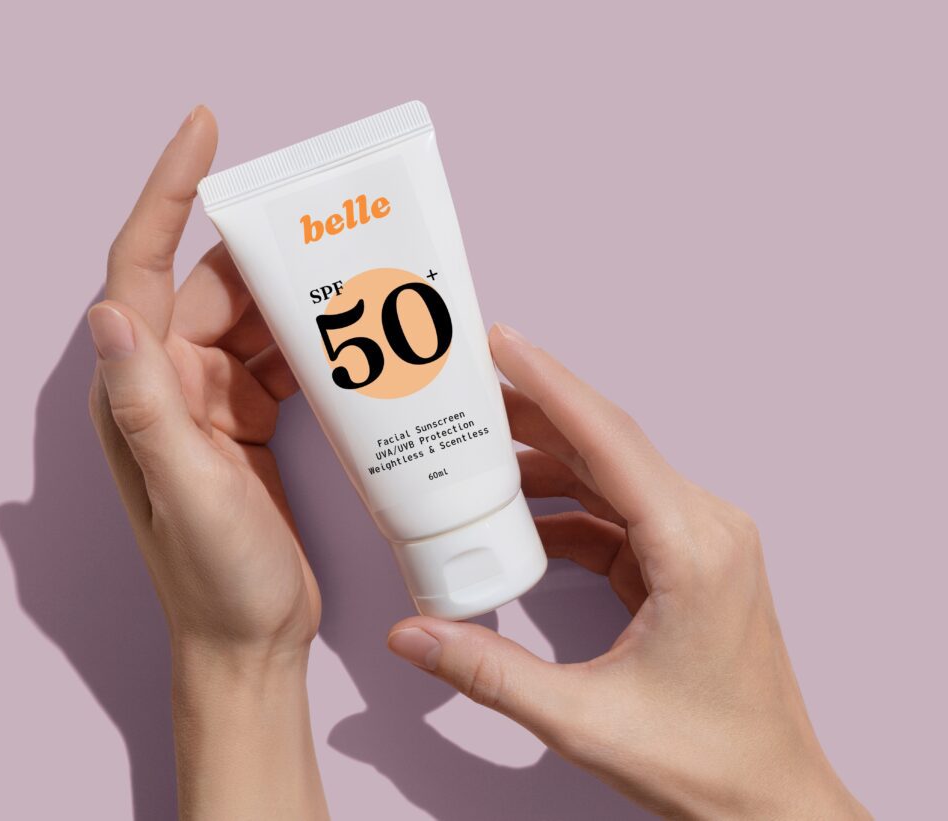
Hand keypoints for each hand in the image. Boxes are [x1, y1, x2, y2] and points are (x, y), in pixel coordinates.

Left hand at [89, 107, 325, 818]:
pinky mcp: (244, 422)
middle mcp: (166, 386)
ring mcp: (207, 403)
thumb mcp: (190, 494)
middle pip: (211, 287)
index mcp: (141, 392)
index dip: (168, 194)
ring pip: (248, 319)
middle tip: (326, 223)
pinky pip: (276, 359)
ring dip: (294, 295)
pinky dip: (310, 341)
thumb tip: (110, 310)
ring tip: (348, 272)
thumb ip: (150, 407)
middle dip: (264, 251)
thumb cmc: (221, 581)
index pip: (142, 268)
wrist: (252, 640)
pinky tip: (349, 336)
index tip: (205, 131)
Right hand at [387, 324, 868, 818]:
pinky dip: (566, 510)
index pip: (609, 440)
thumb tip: (413, 635)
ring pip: (611, 475)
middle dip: (534, 413)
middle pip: (606, 444)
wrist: (769, 798)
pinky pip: (616, 515)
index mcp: (693, 548)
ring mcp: (699, 542)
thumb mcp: (583, 718)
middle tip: (470, 390)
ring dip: (548, 461)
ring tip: (482, 450)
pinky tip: (521, 517)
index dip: (550, 384)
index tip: (503, 343)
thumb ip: (488, 672)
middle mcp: (704, 528)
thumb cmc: (705, 761)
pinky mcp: (685, 563)